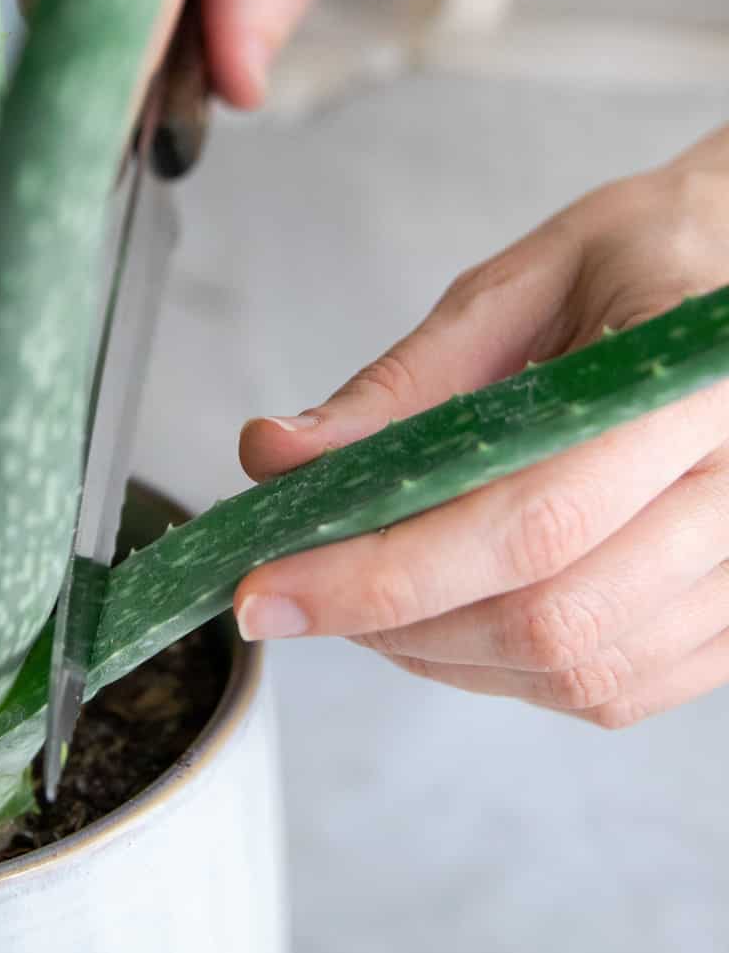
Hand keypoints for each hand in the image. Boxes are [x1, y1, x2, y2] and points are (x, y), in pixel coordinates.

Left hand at [236, 128, 728, 729]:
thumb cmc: (642, 263)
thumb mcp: (517, 288)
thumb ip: (403, 384)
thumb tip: (278, 457)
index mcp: (696, 385)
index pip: (530, 522)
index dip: (382, 574)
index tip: (267, 588)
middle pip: (550, 619)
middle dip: (392, 623)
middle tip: (297, 592)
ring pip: (579, 672)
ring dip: (442, 653)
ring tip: (370, 594)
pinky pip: (615, 689)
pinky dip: (509, 671)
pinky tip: (452, 614)